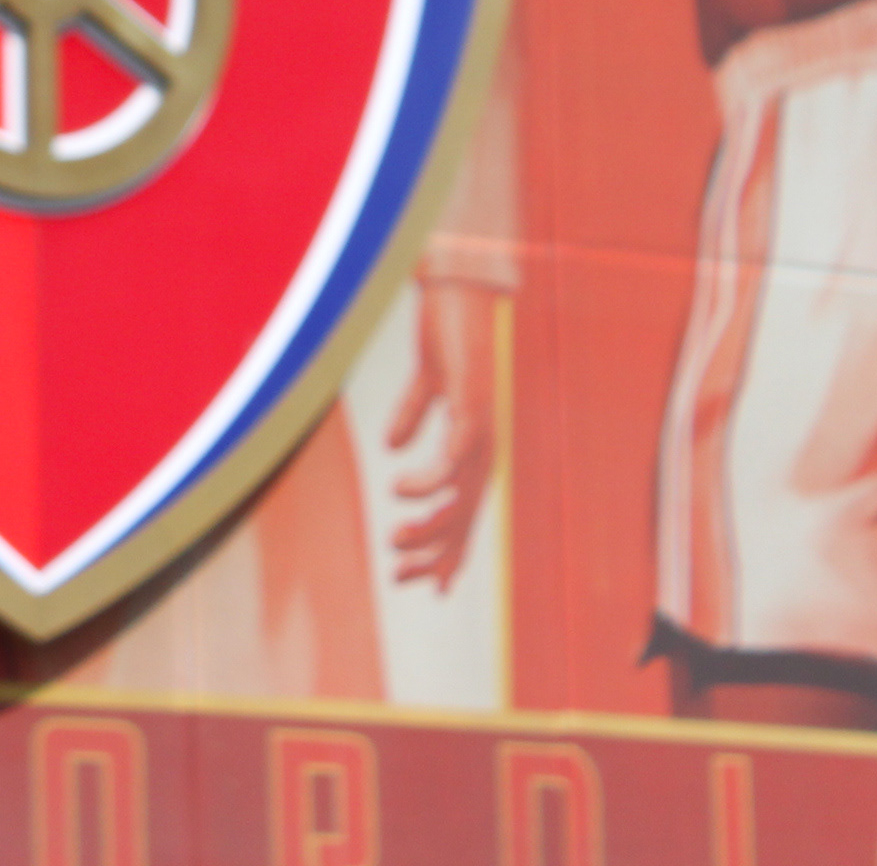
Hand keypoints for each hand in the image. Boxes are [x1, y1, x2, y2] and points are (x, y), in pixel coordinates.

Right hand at [383, 278, 502, 591]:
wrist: (462, 290)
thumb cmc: (447, 331)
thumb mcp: (424, 382)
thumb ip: (413, 414)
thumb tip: (393, 447)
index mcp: (473, 448)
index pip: (462, 514)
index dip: (446, 552)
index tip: (423, 585)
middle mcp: (483, 448)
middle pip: (465, 520)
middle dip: (434, 554)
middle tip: (399, 574)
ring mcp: (482, 431)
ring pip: (460, 498)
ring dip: (429, 525)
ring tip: (394, 537)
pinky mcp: (474, 408)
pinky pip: (456, 455)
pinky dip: (432, 478)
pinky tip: (402, 489)